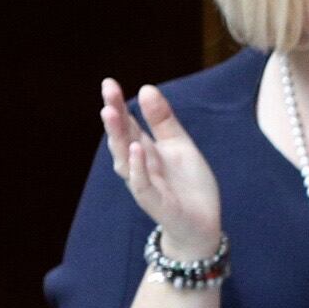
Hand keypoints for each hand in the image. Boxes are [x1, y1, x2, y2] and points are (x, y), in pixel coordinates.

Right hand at [102, 80, 223, 259]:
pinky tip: (136, 149)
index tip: (108, 83)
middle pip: (121, 139)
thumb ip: (163, 120)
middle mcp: (139, 166)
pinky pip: (142, 185)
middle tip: (107, 93)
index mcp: (144, 150)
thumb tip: (145, 88)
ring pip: (125, 161)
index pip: (127, 124)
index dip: (117, 104)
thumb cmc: (187, 185)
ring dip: (119, 138)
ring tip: (112, 114)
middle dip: (113, 116)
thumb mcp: (179, 145)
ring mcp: (145, 185)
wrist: (202, 224)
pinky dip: (138, 168)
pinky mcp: (156, 203)